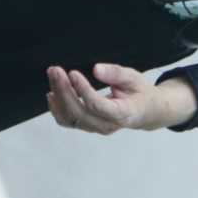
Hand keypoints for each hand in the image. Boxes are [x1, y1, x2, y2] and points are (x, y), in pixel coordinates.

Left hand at [45, 63, 194, 134]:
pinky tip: (52, 93)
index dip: (83, 90)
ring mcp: (96, 128)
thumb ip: (116, 74)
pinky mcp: (88, 126)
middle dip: (64, 91)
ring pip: (70, 118)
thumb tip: (96, 69)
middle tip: (55, 70)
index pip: (97, 106)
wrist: (145, 112)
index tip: (73, 73)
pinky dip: (57, 108)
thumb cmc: (140, 93)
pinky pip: (68, 121)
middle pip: (79, 113)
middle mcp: (107, 126)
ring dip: (58, 97)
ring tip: (53, 75)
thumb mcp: (134, 78)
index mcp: (122, 114)